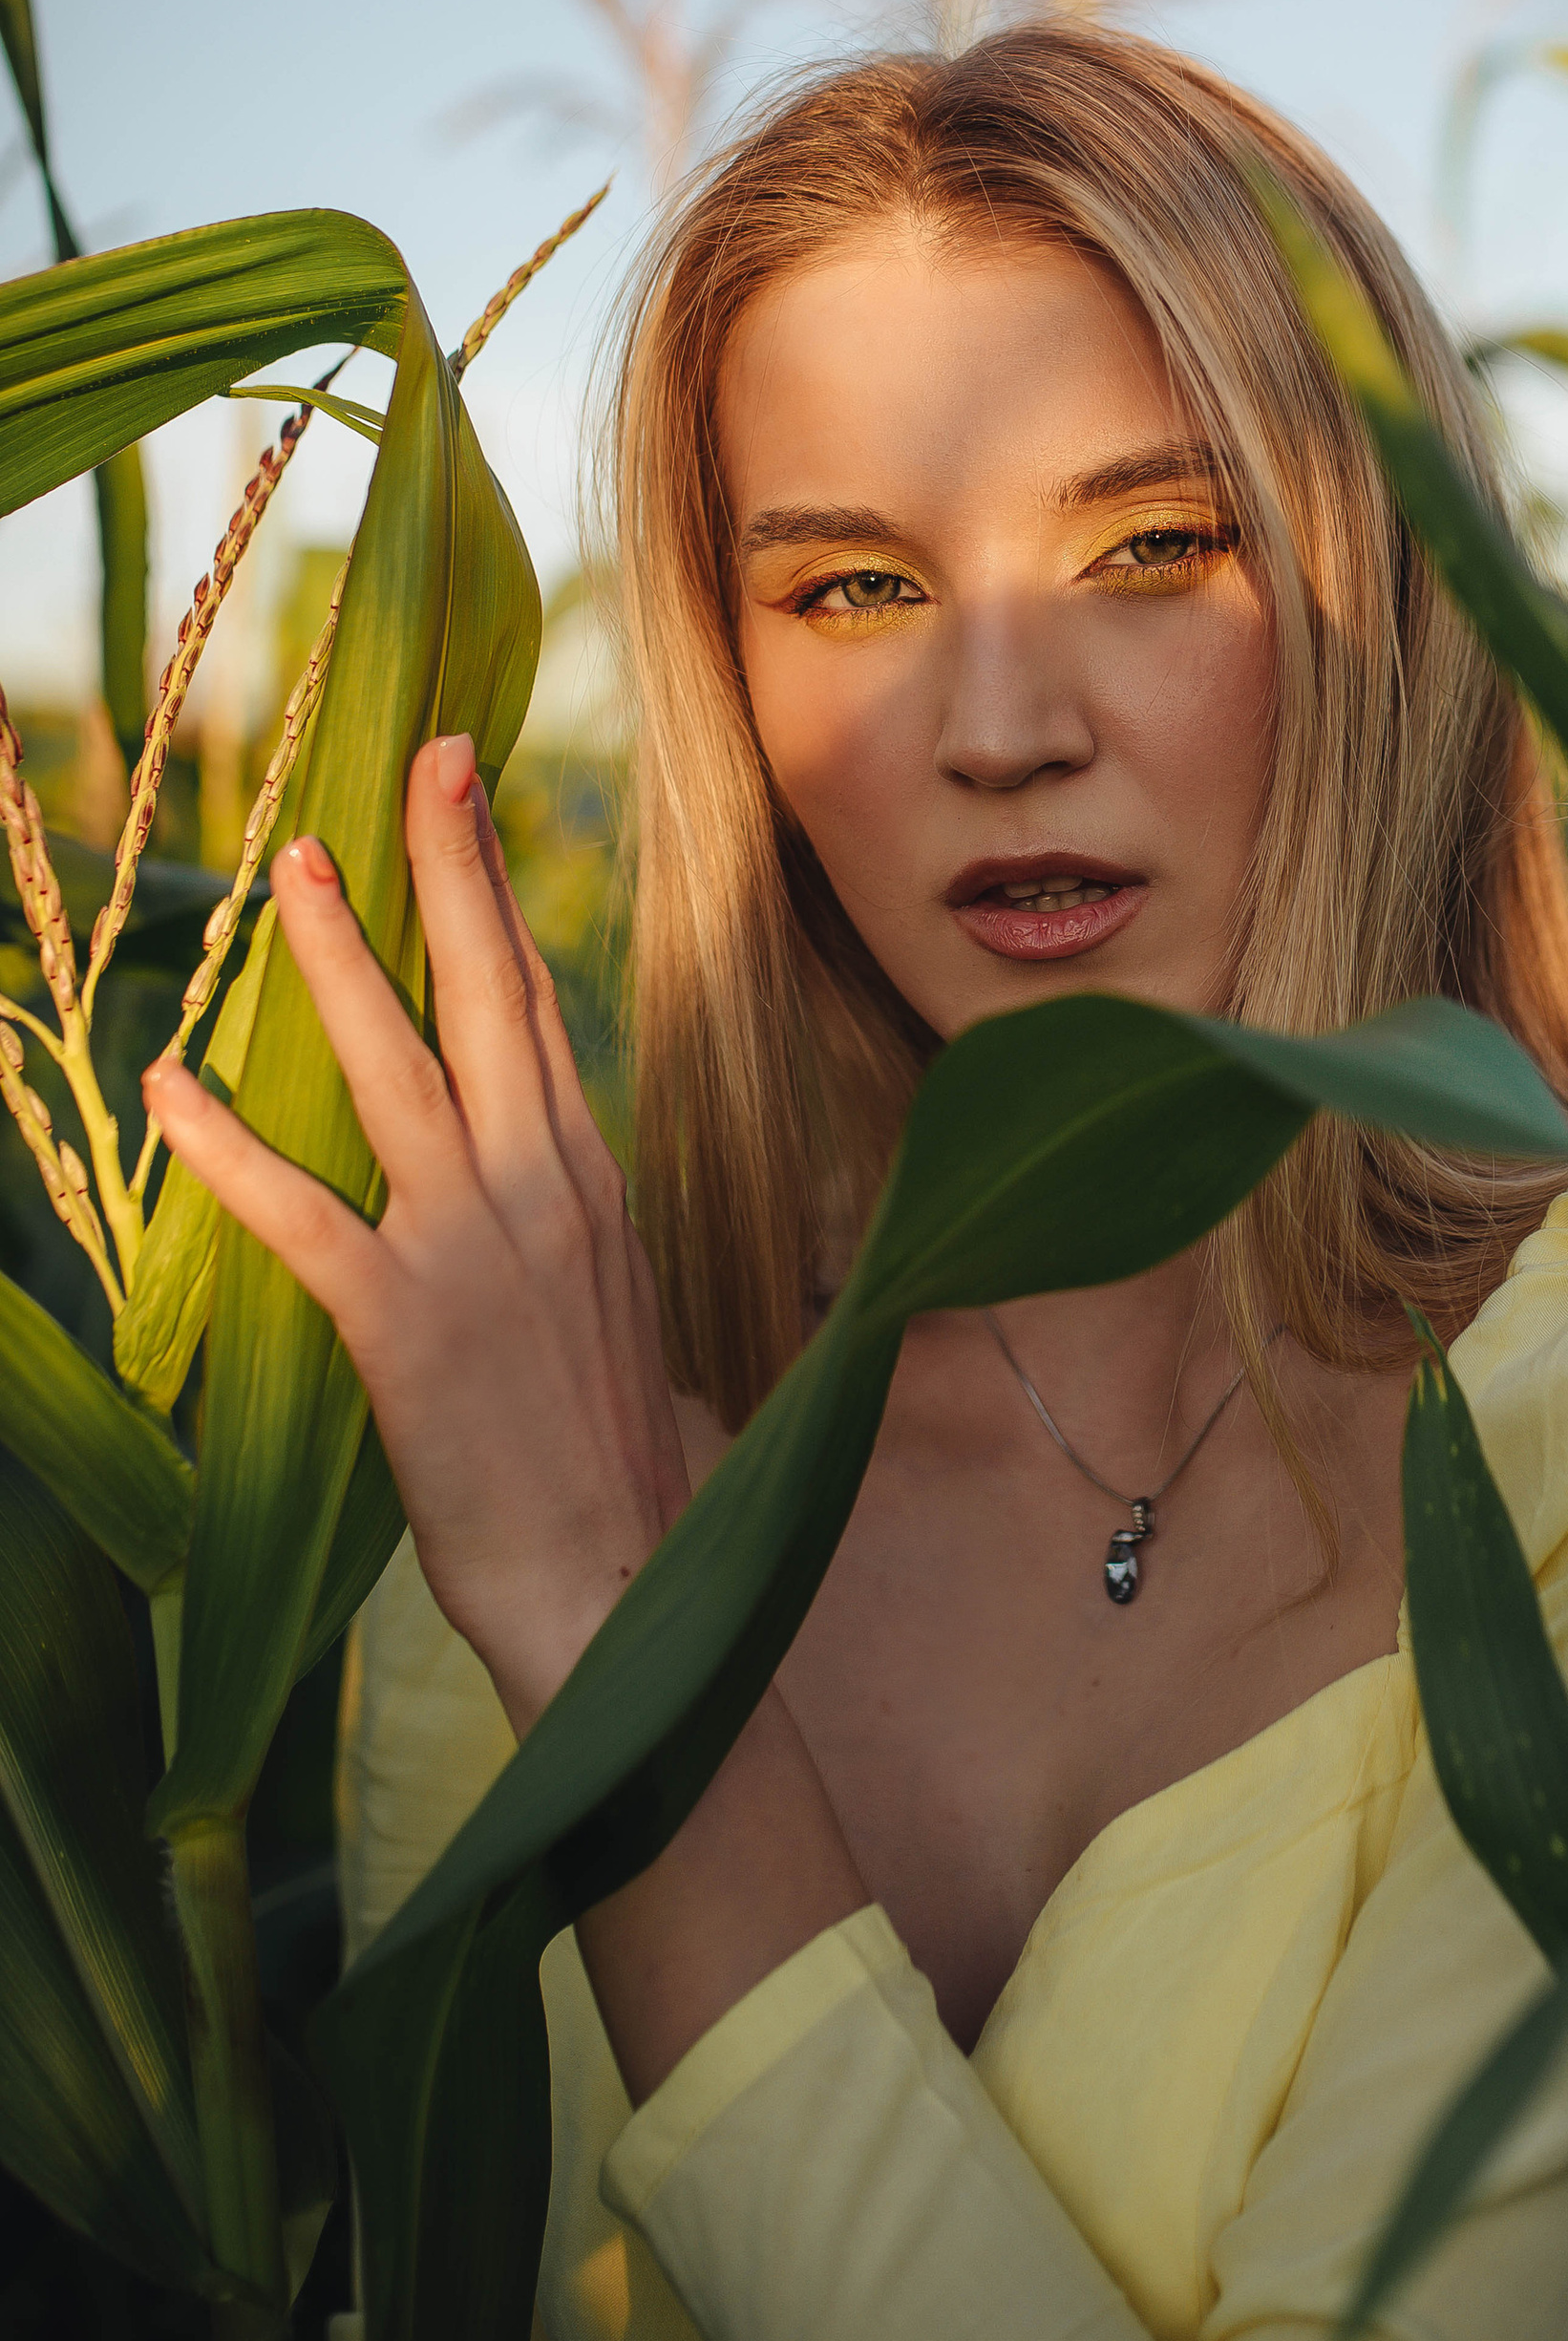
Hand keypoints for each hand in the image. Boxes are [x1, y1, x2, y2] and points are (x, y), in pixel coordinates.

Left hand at [144, 732, 691, 1735]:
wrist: (623, 1584)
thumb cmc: (611, 1471)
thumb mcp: (609, 1312)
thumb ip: (563, 1225)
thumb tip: (531, 1177)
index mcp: (591, 1181)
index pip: (535, 1004)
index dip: (497, 894)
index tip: (467, 795)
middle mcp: (546, 1186)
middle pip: (491, 993)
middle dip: (450, 866)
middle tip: (422, 756)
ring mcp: (475, 1247)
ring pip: (399, 1068)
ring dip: (338, 962)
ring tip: (288, 866)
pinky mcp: (403, 1323)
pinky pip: (301, 1211)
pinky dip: (230, 1142)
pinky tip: (172, 1082)